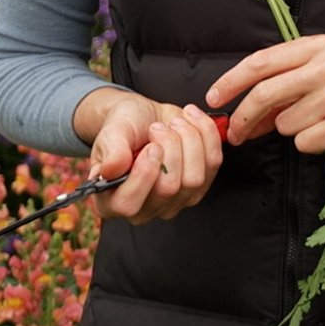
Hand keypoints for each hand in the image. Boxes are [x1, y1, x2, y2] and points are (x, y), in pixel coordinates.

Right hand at [75, 89, 225, 224]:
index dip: (143, 175)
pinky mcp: (199, 187)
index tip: (151, 146)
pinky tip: (192, 120)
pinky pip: (213, 163)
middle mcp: (144, 208)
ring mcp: (175, 201)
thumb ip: (111, 152)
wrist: (146, 117)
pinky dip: (207, 135)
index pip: (128, 204)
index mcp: (112, 201)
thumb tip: (111, 169)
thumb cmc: (125, 128)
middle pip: (169, 189)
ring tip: (174, 122)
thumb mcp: (111, 133)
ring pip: (195, 178)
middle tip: (158, 126)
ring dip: (189, 140)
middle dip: (169, 147)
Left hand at [205, 34, 324, 155]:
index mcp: (317, 46)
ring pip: (286, 123)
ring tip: (318, 123)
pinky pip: (306, 142)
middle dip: (244, 118)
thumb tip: (244, 113)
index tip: (213, 98)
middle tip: (237, 134)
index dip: (231, 81)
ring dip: (292, 131)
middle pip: (265, 93)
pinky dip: (312, 144)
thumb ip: (287, 84)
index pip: (261, 62)